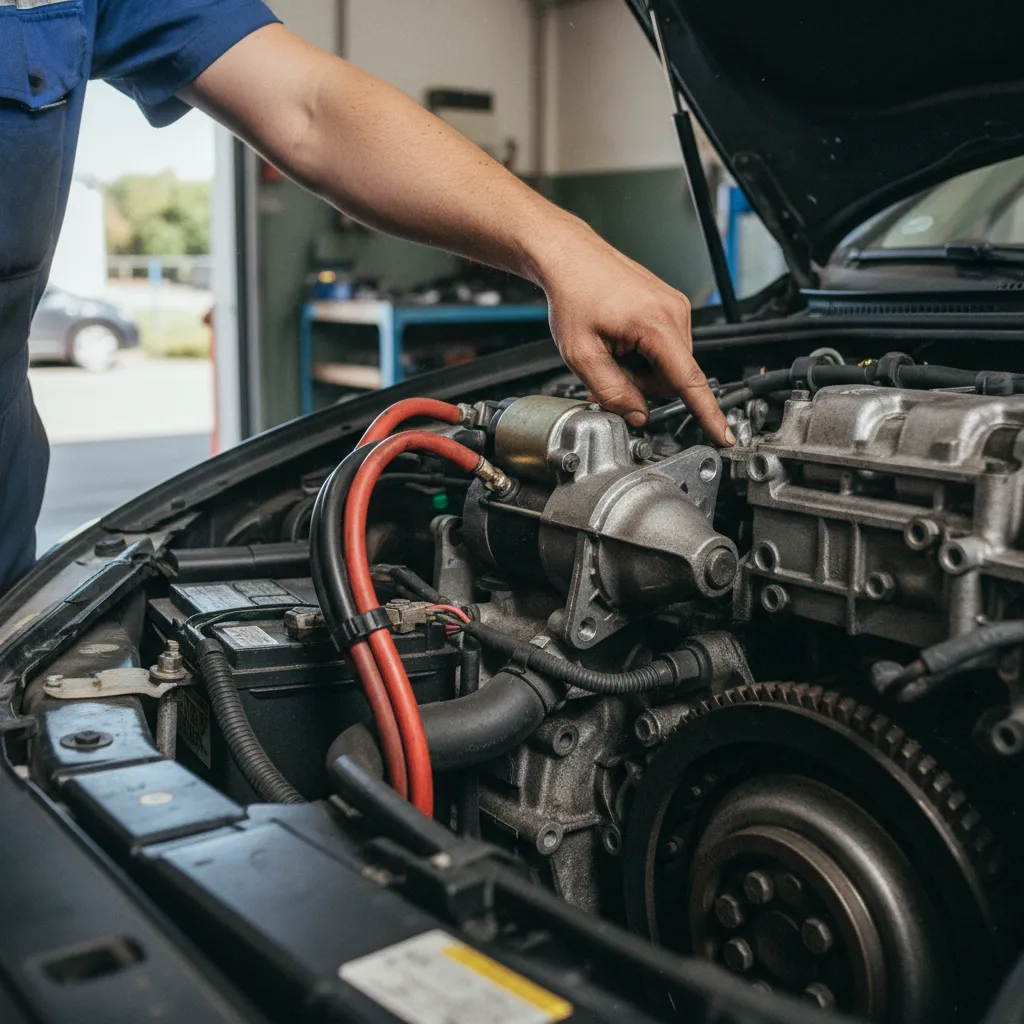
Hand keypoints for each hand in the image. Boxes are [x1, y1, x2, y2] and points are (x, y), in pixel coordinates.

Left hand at [532, 216, 733, 445]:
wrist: (570, 257)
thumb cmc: (574, 293)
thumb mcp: (582, 355)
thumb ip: (611, 392)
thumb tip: (637, 416)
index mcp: (657, 324)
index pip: (690, 381)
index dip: (708, 414)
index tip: (724, 435)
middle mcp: (675, 313)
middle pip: (672, 377)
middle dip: (641, 385)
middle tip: (609, 369)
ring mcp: (675, 307)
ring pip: (667, 365)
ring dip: (640, 369)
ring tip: (612, 349)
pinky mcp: (670, 306)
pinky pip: (664, 348)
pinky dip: (642, 354)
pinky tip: (621, 340)